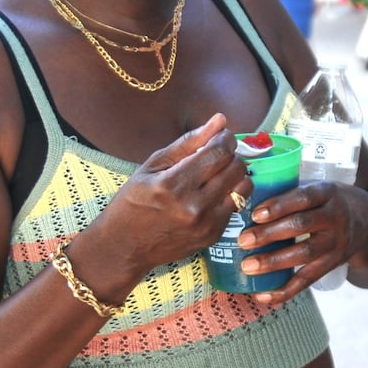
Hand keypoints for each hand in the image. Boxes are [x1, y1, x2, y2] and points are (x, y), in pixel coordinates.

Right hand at [92, 114, 251, 276]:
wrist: (124, 246)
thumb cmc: (133, 201)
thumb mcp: (152, 165)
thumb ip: (188, 142)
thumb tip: (220, 120)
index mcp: (173, 184)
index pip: (218, 152)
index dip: (226, 138)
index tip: (222, 136)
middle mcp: (193, 206)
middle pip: (236, 168)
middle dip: (232, 155)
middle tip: (218, 154)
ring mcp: (206, 224)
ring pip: (243, 187)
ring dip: (236, 175)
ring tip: (218, 173)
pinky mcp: (213, 236)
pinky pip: (236, 206)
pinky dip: (229, 195)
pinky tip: (211, 194)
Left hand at [234, 179, 365, 302]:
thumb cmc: (334, 201)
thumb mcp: (322, 187)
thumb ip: (294, 193)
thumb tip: (246, 198)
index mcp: (329, 192)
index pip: (303, 198)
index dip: (279, 206)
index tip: (255, 214)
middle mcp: (335, 217)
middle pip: (301, 226)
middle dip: (269, 235)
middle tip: (243, 241)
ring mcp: (336, 243)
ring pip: (304, 254)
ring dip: (273, 262)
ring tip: (247, 266)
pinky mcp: (333, 264)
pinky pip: (307, 280)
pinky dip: (284, 290)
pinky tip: (262, 295)